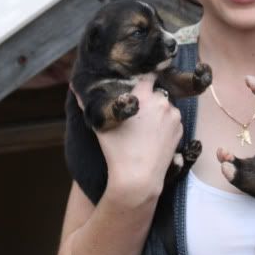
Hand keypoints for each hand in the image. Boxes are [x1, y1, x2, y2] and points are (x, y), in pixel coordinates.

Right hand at [90, 74, 183, 205]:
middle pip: (156, 92)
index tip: (136, 86)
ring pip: (166, 106)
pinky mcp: (180, 129)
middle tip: (137, 110)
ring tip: (144, 126)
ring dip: (158, 110)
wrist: (139, 178)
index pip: (147, 76)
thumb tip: (75, 86)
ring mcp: (174, 116)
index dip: (141, 80)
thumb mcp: (100, 126)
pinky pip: (172, 120)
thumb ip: (88, 103)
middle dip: (148, 98)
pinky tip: (153, 135)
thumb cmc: (117, 151)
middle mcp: (162, 101)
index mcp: (144, 96)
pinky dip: (165, 123)